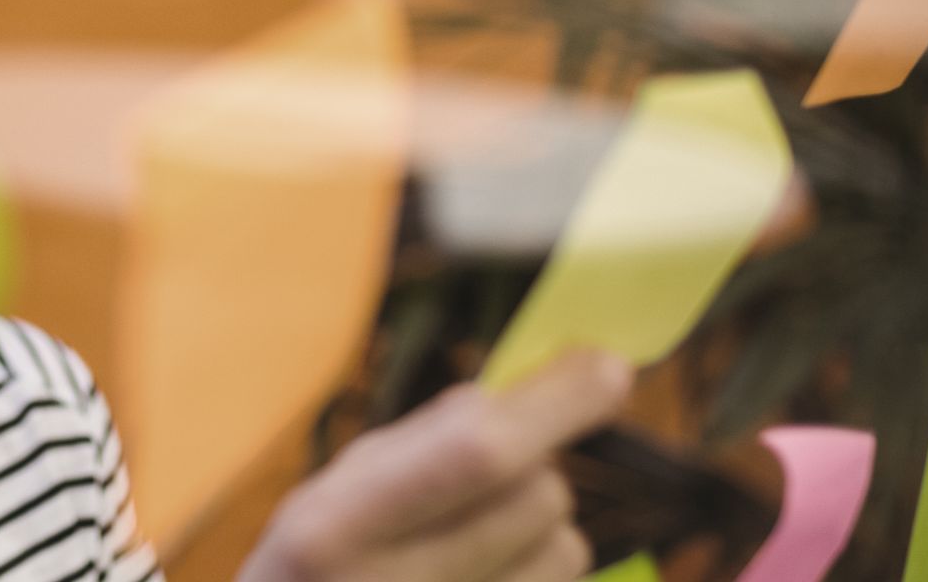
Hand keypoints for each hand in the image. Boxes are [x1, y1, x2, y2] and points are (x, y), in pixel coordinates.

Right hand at [238, 351, 633, 581]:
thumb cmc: (317, 561)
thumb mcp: (332, 490)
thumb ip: (421, 443)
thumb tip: (537, 391)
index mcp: (333, 528)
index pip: (475, 454)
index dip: (554, 405)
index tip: (609, 366)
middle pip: (538, 495)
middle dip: (537, 461)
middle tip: (488, 467)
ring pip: (567, 548)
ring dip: (540, 524)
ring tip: (473, 535)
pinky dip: (537, 567)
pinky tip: (483, 576)